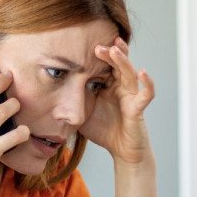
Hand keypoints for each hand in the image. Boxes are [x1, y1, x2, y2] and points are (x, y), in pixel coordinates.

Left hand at [79, 38, 154, 164]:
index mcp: (107, 86)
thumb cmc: (103, 130)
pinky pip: (146, 94)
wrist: (120, 151)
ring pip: (129, 73)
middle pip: (117, 64)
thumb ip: (70, 101)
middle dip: (109, 53)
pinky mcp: (137, 108)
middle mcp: (120, 88)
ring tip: (116, 49)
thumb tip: (49, 92)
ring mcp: (130, 96)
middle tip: (97, 45)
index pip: (103, 65)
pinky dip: (148, 83)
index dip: (97, 56)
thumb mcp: (81, 113)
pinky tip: (143, 72)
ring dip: (123, 60)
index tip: (84, 46)